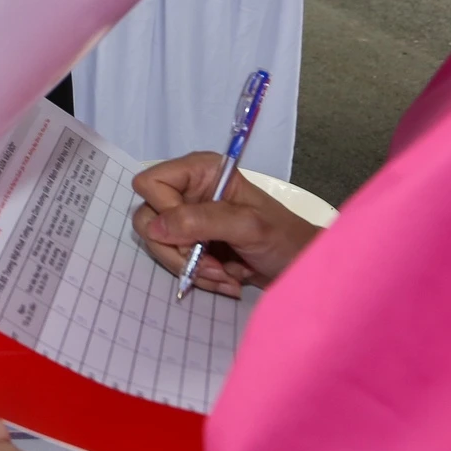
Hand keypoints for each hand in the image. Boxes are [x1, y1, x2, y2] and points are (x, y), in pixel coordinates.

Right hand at [129, 152, 321, 296]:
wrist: (303, 268)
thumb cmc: (284, 239)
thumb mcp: (248, 226)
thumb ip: (201, 221)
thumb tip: (155, 228)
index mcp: (200, 172)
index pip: (151, 184)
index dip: (165, 211)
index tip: (195, 235)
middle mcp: (187, 191)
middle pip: (148, 218)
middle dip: (177, 249)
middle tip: (211, 264)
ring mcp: (187, 219)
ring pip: (158, 244)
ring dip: (191, 267)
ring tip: (225, 275)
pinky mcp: (192, 243)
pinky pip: (174, 261)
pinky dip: (198, 276)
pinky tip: (227, 279)